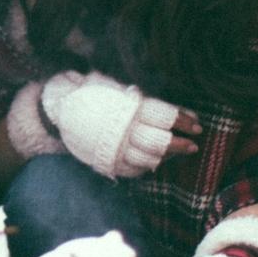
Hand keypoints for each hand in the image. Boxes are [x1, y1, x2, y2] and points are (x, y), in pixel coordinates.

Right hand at [41, 70, 199, 177]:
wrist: (60, 108)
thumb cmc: (93, 94)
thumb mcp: (117, 88)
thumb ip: (141, 99)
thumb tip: (173, 110)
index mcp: (130, 108)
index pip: (165, 115)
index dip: (183, 120)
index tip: (196, 123)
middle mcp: (125, 129)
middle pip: (160, 139)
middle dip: (180, 142)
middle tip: (194, 143)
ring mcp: (116, 148)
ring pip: (150, 157)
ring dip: (168, 156)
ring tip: (181, 152)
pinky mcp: (108, 161)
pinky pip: (133, 169)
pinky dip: (147, 166)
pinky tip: (156, 161)